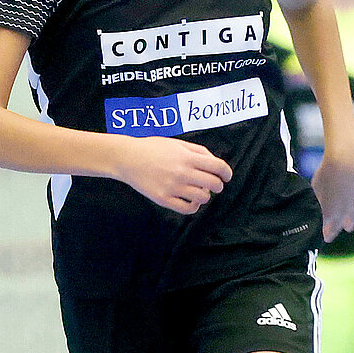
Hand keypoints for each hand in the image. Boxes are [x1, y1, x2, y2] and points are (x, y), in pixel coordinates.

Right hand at [116, 137, 233, 214]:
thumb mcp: (178, 143)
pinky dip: (194, 206)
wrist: (127, 158)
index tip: (226, 176)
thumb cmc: (153, 148)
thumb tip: (216, 165)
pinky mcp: (163, 199)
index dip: (227, 173)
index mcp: (187, 157)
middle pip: (213, 184)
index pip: (218, 167)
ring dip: (205, 195)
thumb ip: (199, 151)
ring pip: (203, 198)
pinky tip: (190, 200)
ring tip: (198, 191)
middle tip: (213, 185)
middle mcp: (182, 172)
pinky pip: (187, 209)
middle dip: (217, 185)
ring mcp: (172, 187)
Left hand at [312, 138, 353, 241]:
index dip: (325, 232)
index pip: (327, 227)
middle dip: (335, 230)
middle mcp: (344, 211)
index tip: (324, 237)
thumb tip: (315, 207)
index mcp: (330, 211)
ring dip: (350, 224)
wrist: (344, 160)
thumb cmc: (326, 172)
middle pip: (340, 225)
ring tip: (348, 227)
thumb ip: (317, 201)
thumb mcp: (316, 188)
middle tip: (331, 235)